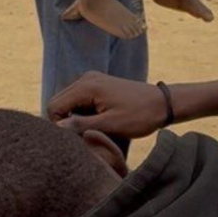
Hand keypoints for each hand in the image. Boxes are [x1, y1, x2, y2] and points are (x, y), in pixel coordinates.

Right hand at [48, 73, 167, 138]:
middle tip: (83, 136)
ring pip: (68, 102)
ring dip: (74, 118)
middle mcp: (86, 78)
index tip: (75, 138)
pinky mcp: (98, 85)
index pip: (54, 106)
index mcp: (87, 86)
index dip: (58, 126)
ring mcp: (92, 80)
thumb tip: (56, 128)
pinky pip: (79, 100)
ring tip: (93, 129)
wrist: (164, 103)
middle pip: (58, 103)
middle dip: (65, 122)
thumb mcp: (110, 125)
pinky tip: (98, 122)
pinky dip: (83, 113)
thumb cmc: (140, 115)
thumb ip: (81, 125)